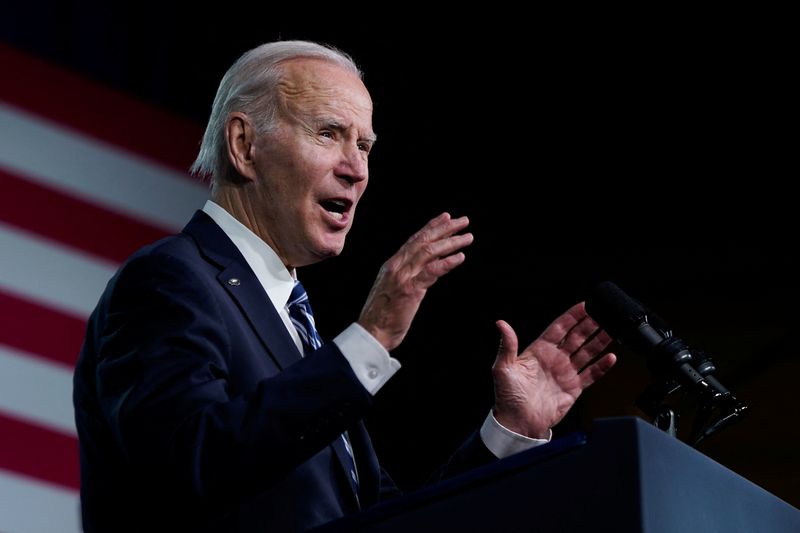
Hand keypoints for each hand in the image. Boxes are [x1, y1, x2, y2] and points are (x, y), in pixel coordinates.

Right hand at [358, 212, 472, 350]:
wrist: (372, 332)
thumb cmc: (383, 315)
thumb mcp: (393, 288)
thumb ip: (407, 275)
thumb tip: (426, 267)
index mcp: (392, 264)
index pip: (414, 240)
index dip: (431, 227)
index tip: (446, 217)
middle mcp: (397, 266)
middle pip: (423, 241)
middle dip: (445, 229)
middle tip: (463, 221)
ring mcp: (403, 277)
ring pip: (429, 252)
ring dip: (451, 243)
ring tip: (467, 238)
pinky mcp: (410, 290)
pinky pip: (432, 271)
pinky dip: (447, 263)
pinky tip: (460, 257)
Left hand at [491, 302, 615, 438]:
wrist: (519, 424)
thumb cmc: (508, 397)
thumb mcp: (503, 368)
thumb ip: (507, 345)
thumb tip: (501, 324)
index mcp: (538, 350)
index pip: (559, 328)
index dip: (572, 316)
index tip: (584, 305)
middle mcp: (554, 359)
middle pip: (576, 337)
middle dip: (590, 324)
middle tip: (603, 313)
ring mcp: (565, 372)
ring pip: (587, 352)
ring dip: (599, 341)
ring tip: (612, 329)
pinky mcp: (574, 388)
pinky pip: (591, 374)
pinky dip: (602, 366)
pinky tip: (611, 357)